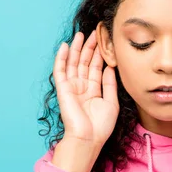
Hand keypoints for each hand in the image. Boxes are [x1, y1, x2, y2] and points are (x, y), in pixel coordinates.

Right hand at [53, 30, 118, 146]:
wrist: (88, 139)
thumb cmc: (100, 126)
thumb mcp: (111, 102)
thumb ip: (110, 83)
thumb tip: (111, 66)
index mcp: (93, 90)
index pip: (96, 67)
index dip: (100, 54)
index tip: (105, 40)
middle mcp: (82, 86)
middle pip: (85, 62)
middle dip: (89, 47)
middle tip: (95, 32)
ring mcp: (72, 87)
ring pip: (73, 63)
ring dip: (76, 48)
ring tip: (81, 34)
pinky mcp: (63, 88)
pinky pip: (60, 70)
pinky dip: (61, 58)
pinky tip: (64, 46)